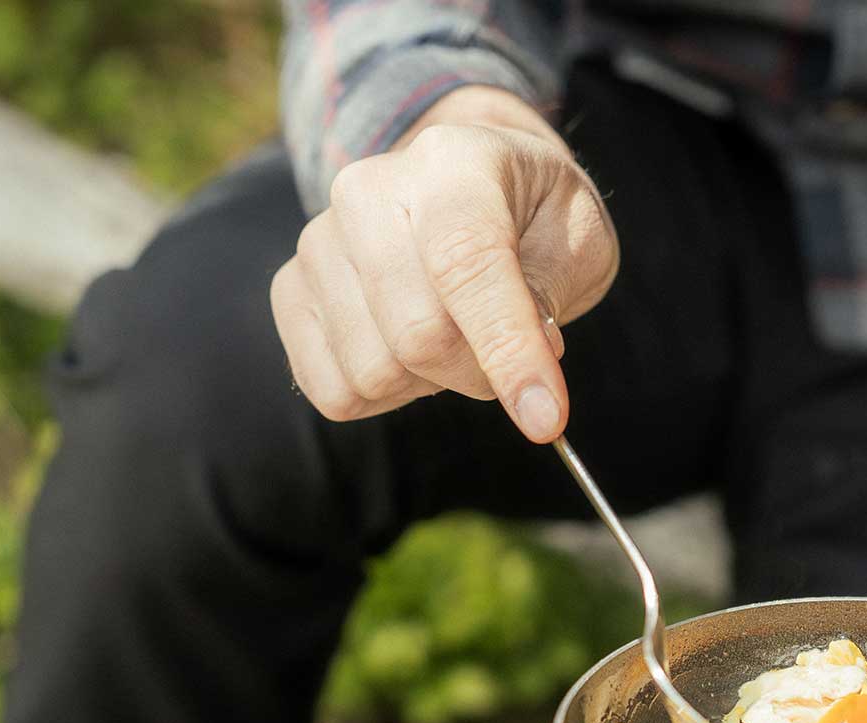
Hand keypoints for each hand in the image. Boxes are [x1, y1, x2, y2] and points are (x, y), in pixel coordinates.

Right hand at [270, 86, 619, 441]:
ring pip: (374, 371)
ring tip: (453, 335)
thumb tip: (528, 375)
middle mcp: (366, 191)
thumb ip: (551, 296)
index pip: (466, 263)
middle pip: (417, 334)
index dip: (508, 349)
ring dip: (431, 381)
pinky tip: (407, 353)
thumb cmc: (531, 219)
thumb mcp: (577, 240)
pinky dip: (384, 396)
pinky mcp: (290, 291)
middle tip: (507, 353)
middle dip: (479, 372)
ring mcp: (318, 242)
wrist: (469, 192)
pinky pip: (332, 391)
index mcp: (450, 161)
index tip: (546, 416)